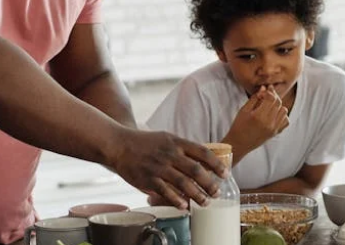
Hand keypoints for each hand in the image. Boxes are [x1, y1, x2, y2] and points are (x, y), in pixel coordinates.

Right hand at [108, 129, 227, 209]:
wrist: (119, 145)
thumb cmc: (145, 143)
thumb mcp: (167, 138)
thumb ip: (184, 149)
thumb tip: (203, 161)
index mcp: (176, 143)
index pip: (202, 152)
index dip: (216, 164)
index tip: (225, 174)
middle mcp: (169, 154)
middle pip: (196, 170)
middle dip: (210, 183)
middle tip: (217, 192)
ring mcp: (159, 167)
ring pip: (183, 183)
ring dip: (197, 195)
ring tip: (205, 202)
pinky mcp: (148, 179)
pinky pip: (165, 192)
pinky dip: (176, 200)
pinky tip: (184, 206)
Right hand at [223, 85, 288, 152]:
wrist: (239, 144)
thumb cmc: (238, 126)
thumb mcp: (244, 110)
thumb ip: (255, 98)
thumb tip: (264, 88)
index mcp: (259, 116)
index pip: (271, 98)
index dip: (270, 91)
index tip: (266, 88)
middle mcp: (268, 123)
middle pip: (278, 103)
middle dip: (274, 96)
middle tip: (268, 94)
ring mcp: (273, 129)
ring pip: (284, 110)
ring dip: (278, 105)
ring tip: (270, 105)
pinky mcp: (275, 133)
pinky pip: (286, 121)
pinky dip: (282, 115)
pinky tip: (274, 114)